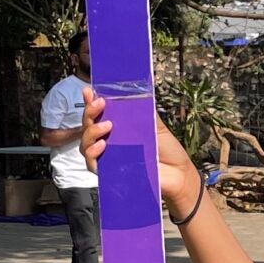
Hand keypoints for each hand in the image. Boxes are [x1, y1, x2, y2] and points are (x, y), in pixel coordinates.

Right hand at [79, 86, 199, 210]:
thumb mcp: (155, 124)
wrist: (178, 173)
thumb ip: (143, 108)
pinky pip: (92, 163)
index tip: (89, 91)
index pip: (98, 112)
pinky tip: (102, 145)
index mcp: (118, 127)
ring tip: (106, 125)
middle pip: (88, 126)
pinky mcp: (109, 172)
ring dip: (91, 132)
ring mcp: (107, 156)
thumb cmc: (167, 150)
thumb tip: (135, 89)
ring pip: (86, 144)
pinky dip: (93, 153)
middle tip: (99, 104)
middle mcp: (109, 141)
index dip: (90, 101)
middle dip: (90, 112)